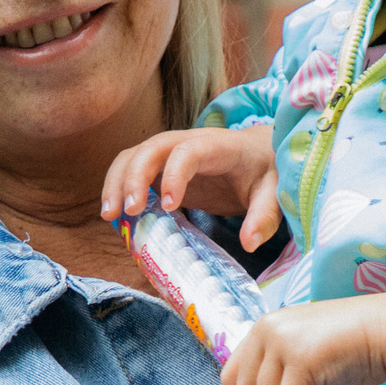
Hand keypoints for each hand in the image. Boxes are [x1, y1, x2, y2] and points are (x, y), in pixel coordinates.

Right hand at [98, 127, 280, 249]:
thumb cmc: (266, 172)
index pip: (189, 151)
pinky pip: (133, 169)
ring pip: (135, 155)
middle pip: (152, 148)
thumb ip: (265, 216)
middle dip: (133, 177)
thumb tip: (249, 242)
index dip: (174, 175)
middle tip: (126, 212)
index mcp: (219, 146)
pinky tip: (115, 215)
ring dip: (117, 181)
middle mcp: (189, 142)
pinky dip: (119, 187)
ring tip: (109, 215)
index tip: (169, 206)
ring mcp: (172, 153)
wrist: (259, 154)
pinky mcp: (162, 167)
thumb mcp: (275, 193)